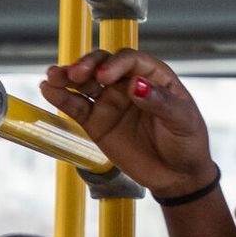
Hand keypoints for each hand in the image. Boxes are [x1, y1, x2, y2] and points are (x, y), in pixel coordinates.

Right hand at [41, 50, 214, 199]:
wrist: (178, 176)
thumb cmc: (187, 142)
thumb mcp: (182, 121)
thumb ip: (160, 102)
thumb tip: (135, 85)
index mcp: (154, 76)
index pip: (131, 60)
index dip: (116, 63)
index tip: (104, 75)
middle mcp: (128, 84)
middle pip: (102, 64)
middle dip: (87, 65)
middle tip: (76, 75)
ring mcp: (110, 101)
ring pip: (84, 82)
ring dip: (67, 76)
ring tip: (53, 77)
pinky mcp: (96, 121)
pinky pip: (76, 106)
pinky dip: (61, 98)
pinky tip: (48, 90)